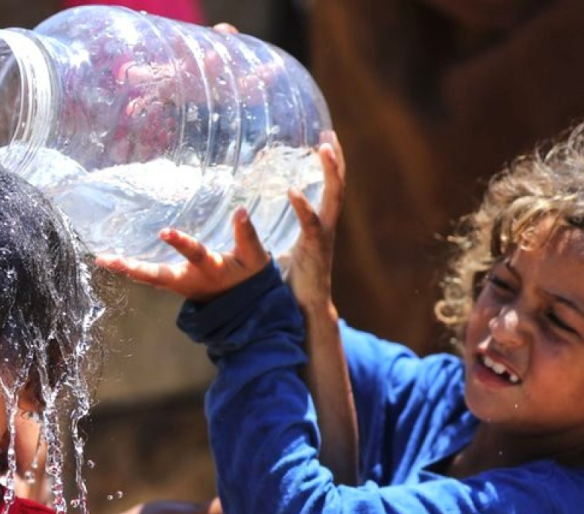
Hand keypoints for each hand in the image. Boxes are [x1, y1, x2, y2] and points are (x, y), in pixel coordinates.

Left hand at [95, 208, 269, 301]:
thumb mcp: (255, 258)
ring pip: (150, 278)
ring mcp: (179, 285)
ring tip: (102, 259)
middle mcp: (189, 280)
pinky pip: (150, 278)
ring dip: (126, 269)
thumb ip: (247, 234)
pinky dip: (133, 270)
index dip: (181, 244)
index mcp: (210, 269)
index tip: (164, 232)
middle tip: (107, 260)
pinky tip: (116, 261)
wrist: (244, 309)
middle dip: (133, 268)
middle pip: (157, 276)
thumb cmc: (249, 278)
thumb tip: (239, 210)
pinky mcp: (174, 285)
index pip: (194, 254)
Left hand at [279, 130, 345, 312]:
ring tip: (324, 148)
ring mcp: (323, 237)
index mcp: (319, 223)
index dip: (330, 164)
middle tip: (329, 134)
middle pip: (338, 186)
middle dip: (336, 160)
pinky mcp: (314, 250)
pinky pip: (311, 224)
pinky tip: (293, 191)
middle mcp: (326, 226)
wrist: (303, 309)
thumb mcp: (280, 246)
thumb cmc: (290, 280)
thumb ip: (271, 229)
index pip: (329, 187)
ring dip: (331, 172)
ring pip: (333, 198)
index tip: (326, 137)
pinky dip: (303, 206)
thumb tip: (245, 214)